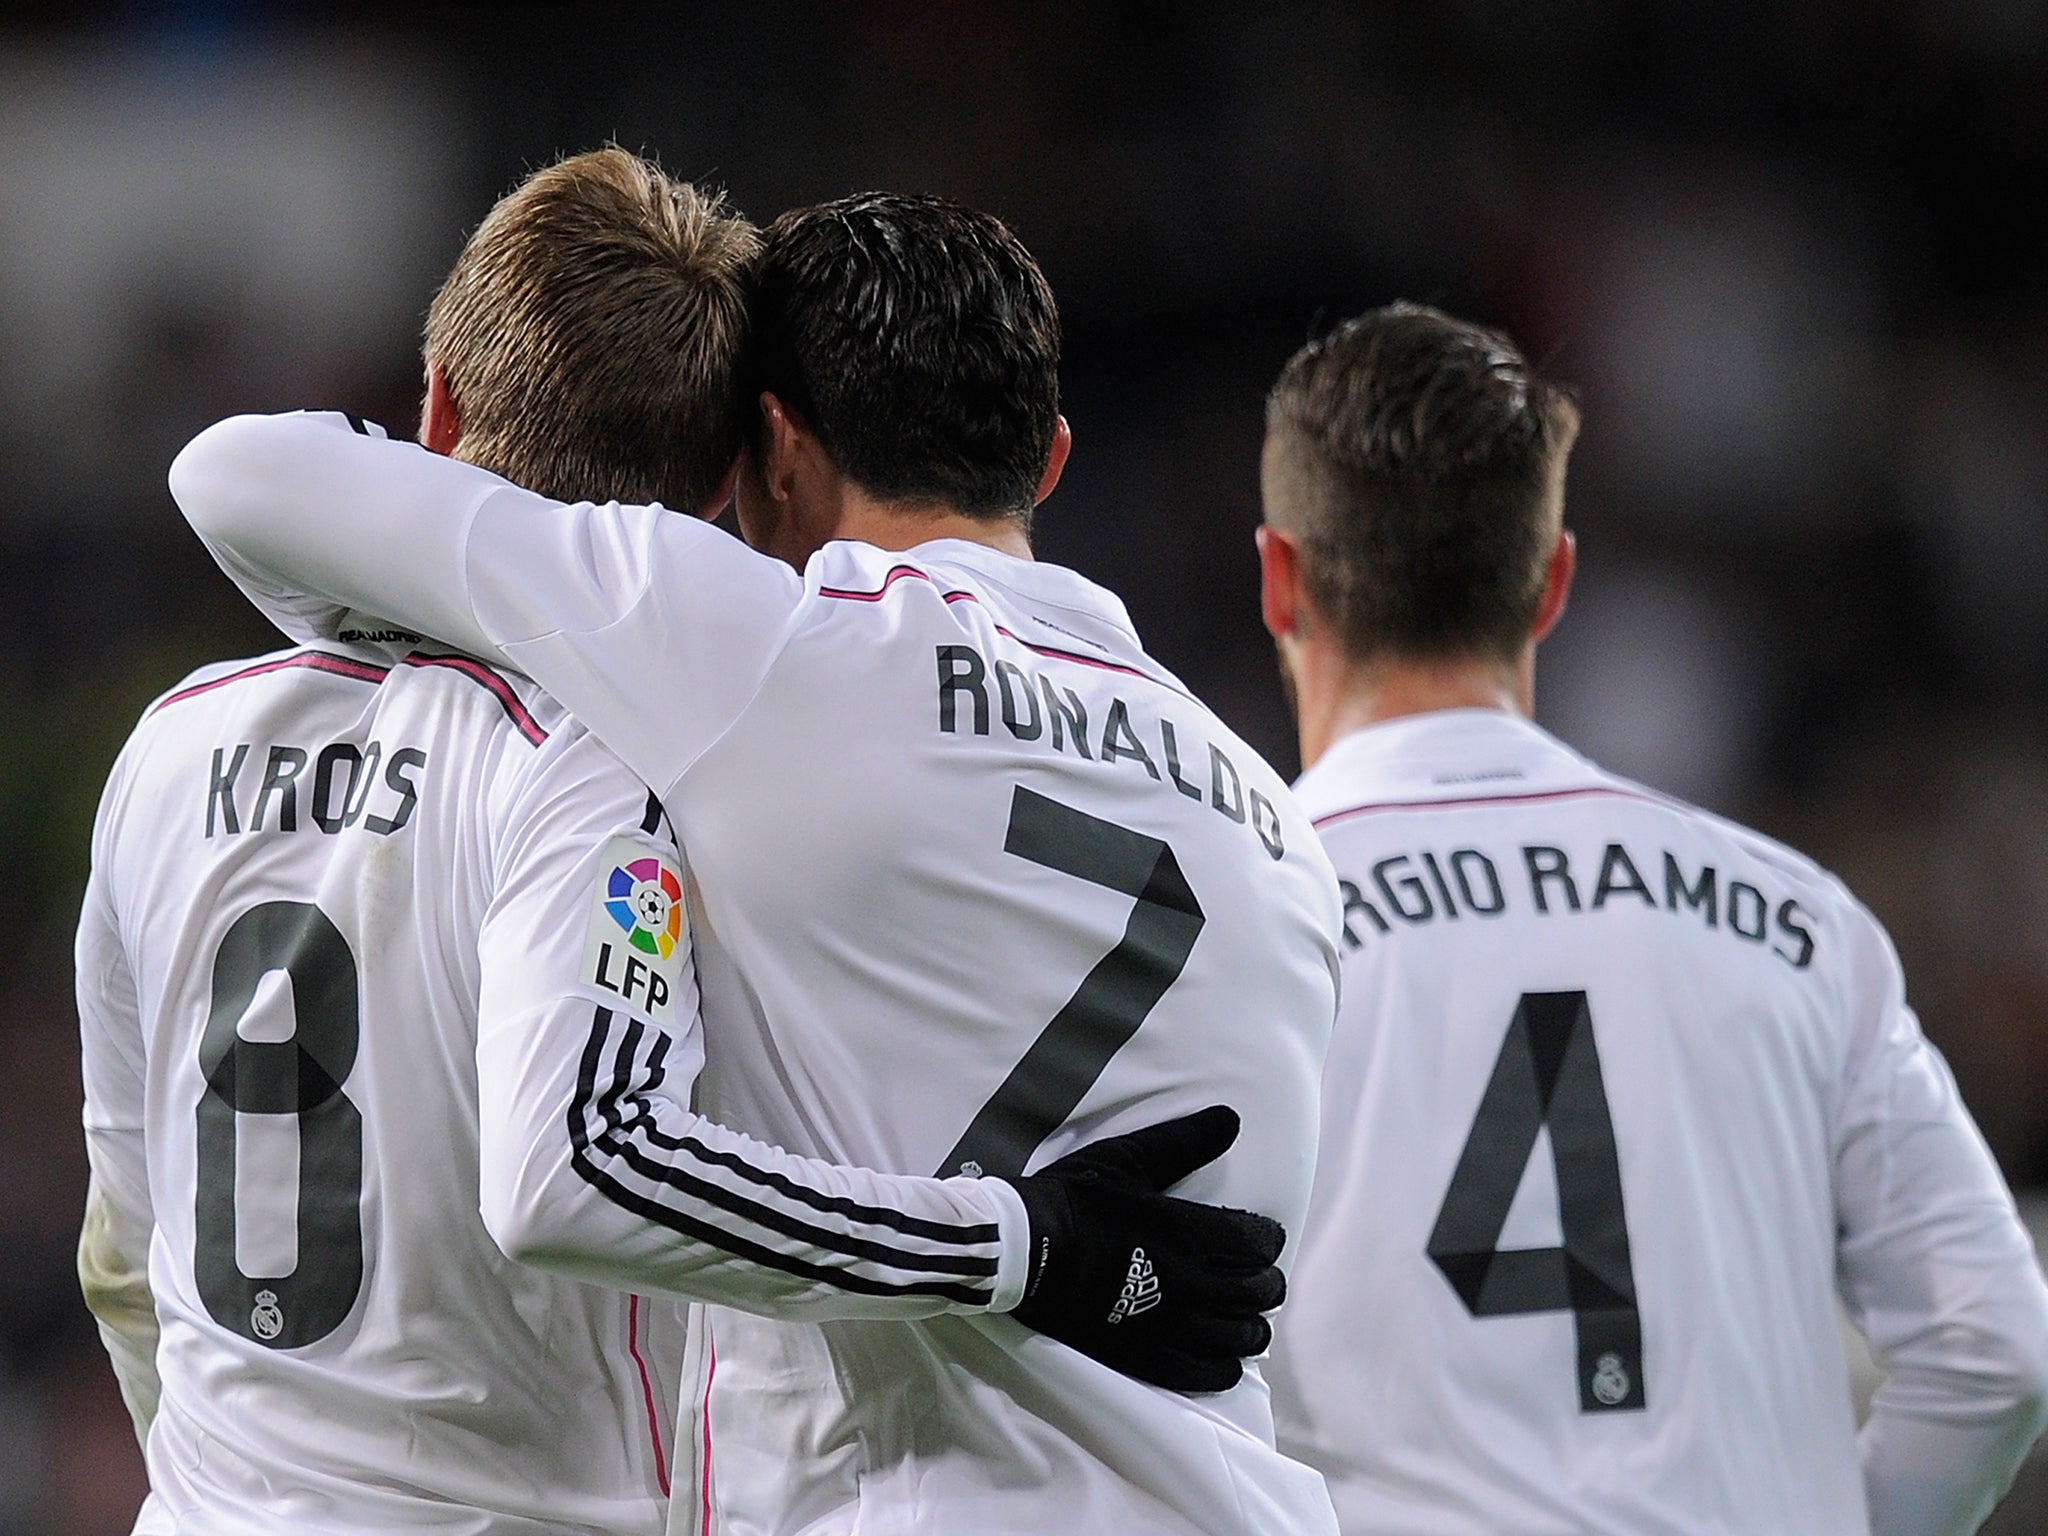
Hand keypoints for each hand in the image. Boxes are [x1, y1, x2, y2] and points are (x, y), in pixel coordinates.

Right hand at [1001, 1106, 1284, 1392]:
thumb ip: (1182, 1141)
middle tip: (1259, 1277)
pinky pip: (1208, 1374)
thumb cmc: (1074, 1199)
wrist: (1024, 1254)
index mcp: (1187, 1231)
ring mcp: (1171, 1325)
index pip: (1258, 1241)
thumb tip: (1231, 1117)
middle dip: (1267, 1282)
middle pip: (1258, 1290)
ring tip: (1245, 1317)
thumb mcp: (1126, 1158)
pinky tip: (1223, 1356)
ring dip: (1252, 1324)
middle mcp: (1189, 1281)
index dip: (1269, 1239)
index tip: (1263, 1237)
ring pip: (1241, 1335)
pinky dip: (1225, 1365)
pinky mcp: (1149, 1358)